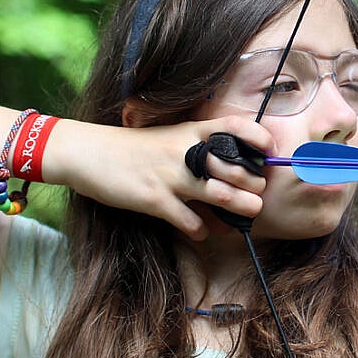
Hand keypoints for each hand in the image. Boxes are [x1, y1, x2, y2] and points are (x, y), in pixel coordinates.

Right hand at [45, 115, 274, 239]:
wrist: (88, 153)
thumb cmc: (132, 148)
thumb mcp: (169, 138)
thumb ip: (196, 151)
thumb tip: (227, 172)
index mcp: (190, 131)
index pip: (234, 126)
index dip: (258, 137)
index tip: (269, 151)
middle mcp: (185, 152)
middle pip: (235, 167)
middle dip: (253, 184)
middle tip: (257, 195)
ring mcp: (170, 177)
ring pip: (220, 194)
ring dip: (239, 207)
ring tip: (248, 215)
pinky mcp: (155, 200)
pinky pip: (189, 221)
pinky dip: (201, 230)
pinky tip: (202, 232)